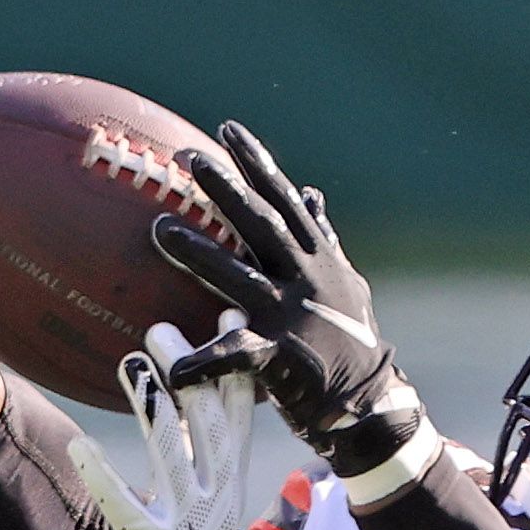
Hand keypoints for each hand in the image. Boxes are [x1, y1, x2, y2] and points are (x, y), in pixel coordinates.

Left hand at [73, 313, 253, 529]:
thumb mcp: (186, 513)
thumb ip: (188, 468)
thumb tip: (180, 418)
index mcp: (227, 493)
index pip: (237, 420)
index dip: (235, 369)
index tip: (230, 320)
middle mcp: (215, 507)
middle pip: (207, 425)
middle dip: (189, 371)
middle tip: (163, 327)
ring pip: (171, 455)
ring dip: (151, 404)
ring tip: (129, 360)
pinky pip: (125, 506)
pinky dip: (102, 475)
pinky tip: (82, 446)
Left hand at [151, 123, 435, 494]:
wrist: (369, 400)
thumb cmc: (347, 339)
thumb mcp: (342, 280)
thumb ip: (321, 236)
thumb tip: (311, 191)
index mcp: (317, 258)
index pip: (283, 199)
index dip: (256, 163)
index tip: (228, 129)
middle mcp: (305, 277)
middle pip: (260, 223)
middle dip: (224, 188)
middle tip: (187, 158)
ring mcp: (293, 314)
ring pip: (239, 276)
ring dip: (199, 252)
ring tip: (160, 229)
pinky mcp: (281, 356)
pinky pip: (236, 357)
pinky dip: (204, 362)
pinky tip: (174, 365)